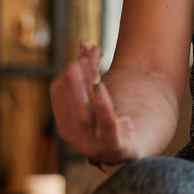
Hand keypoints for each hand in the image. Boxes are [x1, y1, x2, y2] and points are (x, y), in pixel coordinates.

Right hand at [49, 44, 137, 167]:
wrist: (134, 150)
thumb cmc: (109, 122)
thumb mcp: (98, 98)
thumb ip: (92, 74)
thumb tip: (87, 44)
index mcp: (66, 123)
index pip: (60, 93)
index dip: (70, 70)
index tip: (87, 47)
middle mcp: (76, 136)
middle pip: (72, 102)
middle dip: (74, 78)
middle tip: (80, 56)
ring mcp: (94, 145)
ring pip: (83, 114)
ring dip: (81, 87)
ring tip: (81, 65)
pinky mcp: (116, 147)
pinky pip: (107, 125)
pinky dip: (102, 106)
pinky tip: (99, 87)